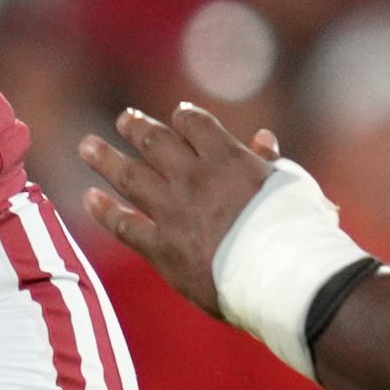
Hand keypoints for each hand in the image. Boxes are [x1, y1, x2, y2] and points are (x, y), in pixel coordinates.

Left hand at [79, 102, 280, 315]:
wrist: (288, 274)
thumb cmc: (302, 231)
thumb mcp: (293, 186)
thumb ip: (270, 162)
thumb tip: (262, 137)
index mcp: (228, 160)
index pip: (196, 126)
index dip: (185, 118)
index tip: (177, 114)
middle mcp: (193, 179)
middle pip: (154, 143)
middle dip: (137, 127)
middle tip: (126, 118)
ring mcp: (174, 211)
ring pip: (130, 176)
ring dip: (106, 158)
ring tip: (87, 146)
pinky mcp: (162, 247)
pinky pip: (125, 224)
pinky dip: (105, 210)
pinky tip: (90, 198)